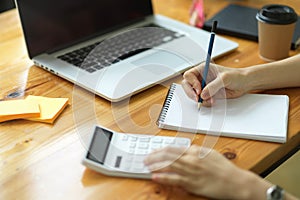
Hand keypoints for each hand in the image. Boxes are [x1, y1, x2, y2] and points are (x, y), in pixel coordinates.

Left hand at [144, 145, 270, 198]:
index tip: (154, 151)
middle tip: (146, 158)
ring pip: (169, 166)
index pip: (173, 148)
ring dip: (155, 165)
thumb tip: (185, 149)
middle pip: (168, 155)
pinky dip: (163, 177)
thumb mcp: (209, 153)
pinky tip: (155, 176)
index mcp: (195, 151)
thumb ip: (196, 150)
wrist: (234, 182)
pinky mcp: (192, 184)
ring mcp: (191, 172)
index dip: (161, 149)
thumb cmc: (223, 168)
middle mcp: (191, 160)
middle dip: (154, 156)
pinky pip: (174, 179)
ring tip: (146, 165)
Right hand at [182, 63, 249, 105]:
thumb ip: (213, 86)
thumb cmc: (236, 76)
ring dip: (200, 99)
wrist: (245, 83)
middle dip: (191, 93)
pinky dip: (205, 102)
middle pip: (187, 85)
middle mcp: (201, 77)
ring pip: (193, 94)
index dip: (191, 83)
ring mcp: (204, 86)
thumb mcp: (224, 79)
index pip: (189, 75)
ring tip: (211, 100)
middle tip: (198, 99)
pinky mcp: (208, 94)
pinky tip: (213, 101)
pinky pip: (201, 100)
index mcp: (202, 69)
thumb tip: (203, 94)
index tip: (198, 89)